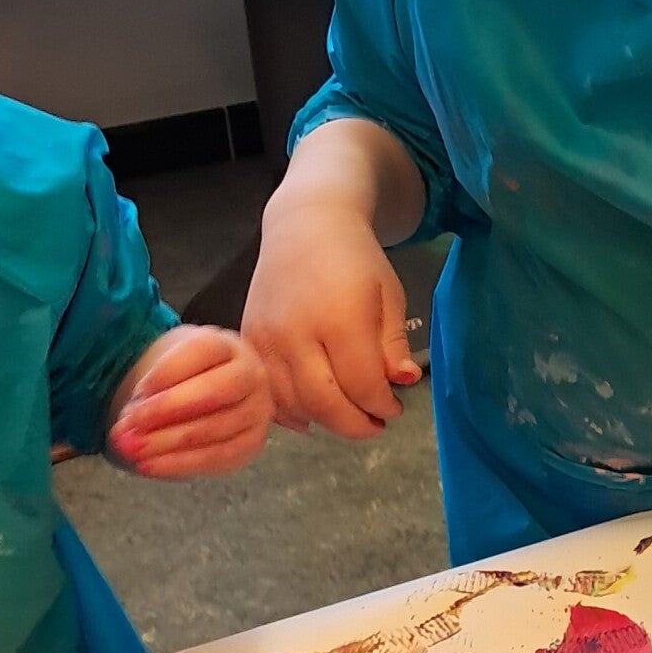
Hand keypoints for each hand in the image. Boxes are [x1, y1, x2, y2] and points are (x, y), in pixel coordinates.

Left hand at [108, 326, 273, 478]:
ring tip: (134, 449)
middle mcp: (252, 375)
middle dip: (169, 408)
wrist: (205, 395)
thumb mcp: (163, 370)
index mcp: (227, 346)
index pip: (202, 351)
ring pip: (216, 428)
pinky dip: (180, 463)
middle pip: (216, 390)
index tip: (137, 392)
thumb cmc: (181, 379)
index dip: (166, 373)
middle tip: (131, 424)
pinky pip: (218, 457)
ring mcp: (257, 410)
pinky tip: (150, 465)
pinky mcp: (251, 443)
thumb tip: (126, 431)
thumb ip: (146, 393)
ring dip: (170, 441)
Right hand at [243, 200, 419, 439]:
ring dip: (324, 421)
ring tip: (347, 415)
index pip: (362, 386)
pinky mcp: (248, 341)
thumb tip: (403, 382)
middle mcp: (296, 333)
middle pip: (324, 404)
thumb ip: (393, 343)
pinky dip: (288, 411)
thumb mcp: (388, 296)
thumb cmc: (355, 260)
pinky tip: (311, 413)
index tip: (394, 407)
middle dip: (355, 424)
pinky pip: (266, 392)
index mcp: (340, 318)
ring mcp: (266, 339)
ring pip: (292, 405)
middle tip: (375, 424)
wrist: (303, 227)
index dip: (382, 406)